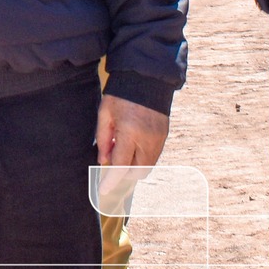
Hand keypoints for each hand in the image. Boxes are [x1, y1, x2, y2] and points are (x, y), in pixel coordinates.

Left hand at [95, 94, 168, 214]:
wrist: (147, 78)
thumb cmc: (121, 94)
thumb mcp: (105, 113)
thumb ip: (104, 138)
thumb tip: (103, 160)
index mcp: (130, 133)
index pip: (120, 165)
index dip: (111, 180)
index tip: (103, 190)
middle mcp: (147, 140)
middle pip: (137, 172)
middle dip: (123, 174)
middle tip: (111, 164)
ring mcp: (159, 139)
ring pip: (147, 167)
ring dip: (133, 167)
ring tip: (121, 151)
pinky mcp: (164, 136)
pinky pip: (153, 157)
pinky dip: (142, 158)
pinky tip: (131, 146)